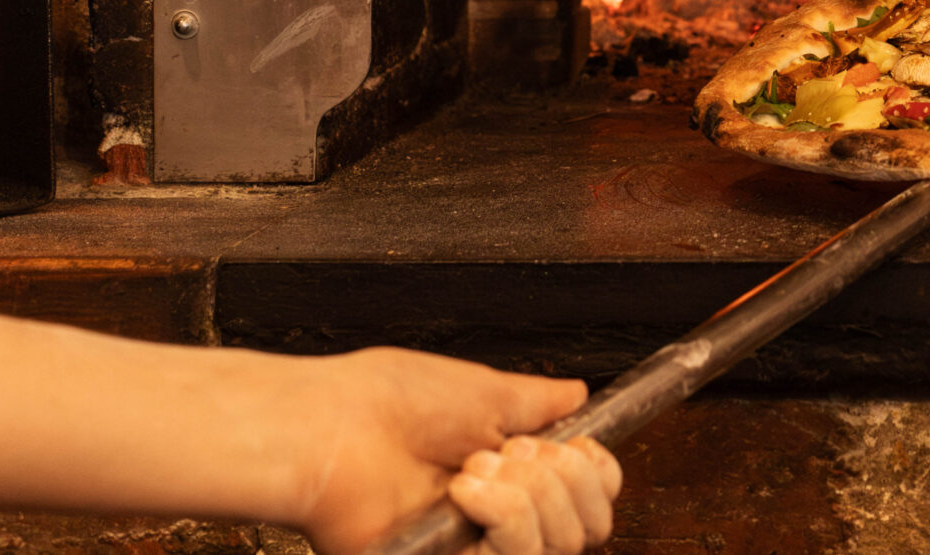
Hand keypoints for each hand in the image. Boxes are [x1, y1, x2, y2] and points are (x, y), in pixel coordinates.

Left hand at [281, 348, 618, 554]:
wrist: (333, 431)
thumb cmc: (388, 402)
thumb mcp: (485, 391)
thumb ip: (539, 402)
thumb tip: (577, 394)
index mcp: (510, 472)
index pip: (590, 496)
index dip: (596, 474)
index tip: (578, 446)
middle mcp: (499, 516)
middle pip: (587, 527)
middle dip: (563, 477)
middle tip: (514, 450)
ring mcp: (478, 545)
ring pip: (561, 544)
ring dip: (530, 494)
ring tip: (475, 467)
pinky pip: (518, 554)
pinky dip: (505, 514)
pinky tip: (465, 489)